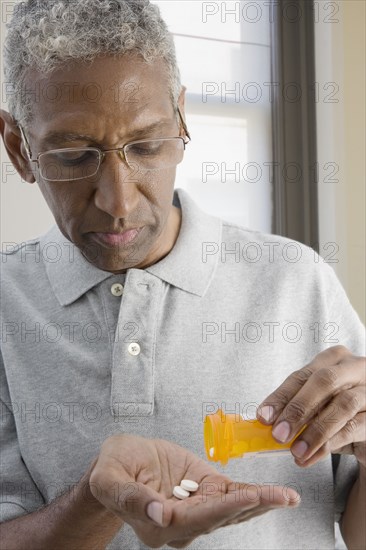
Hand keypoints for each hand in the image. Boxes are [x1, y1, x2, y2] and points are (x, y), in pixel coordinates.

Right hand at [89, 434, 299, 547]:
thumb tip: (158, 514)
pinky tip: (274, 494)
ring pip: (232, 509)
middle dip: (254, 506)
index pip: (195, 518)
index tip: (247, 498)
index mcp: (157, 523)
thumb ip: (130, 497)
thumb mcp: (110, 477)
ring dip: (261, 502)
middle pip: (222, 517)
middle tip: (283, 497)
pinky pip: (230, 494)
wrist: (120, 462)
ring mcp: (195, 509)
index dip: (223, 509)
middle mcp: (181, 524)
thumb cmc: (112, 468)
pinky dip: (252, 494)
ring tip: (287, 496)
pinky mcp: (204, 492)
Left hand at [257, 345, 365, 467]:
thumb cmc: (340, 412)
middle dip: (298, 408)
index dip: (281, 396)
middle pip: (324, 381)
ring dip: (315, 431)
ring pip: (343, 405)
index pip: (302, 375)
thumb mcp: (318, 404)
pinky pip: (353, 428)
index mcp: (334, 359)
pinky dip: (329, 444)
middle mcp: (355, 368)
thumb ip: (296, 407)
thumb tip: (268, 422)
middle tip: (279, 434)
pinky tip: (312, 456)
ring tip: (296, 451)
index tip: (264, 416)